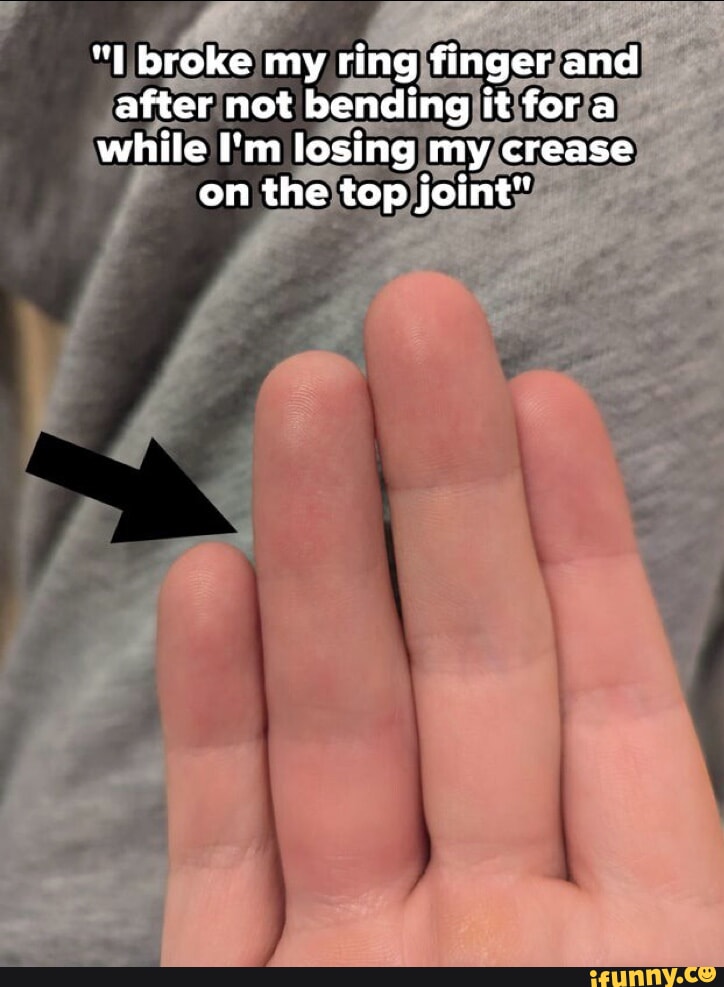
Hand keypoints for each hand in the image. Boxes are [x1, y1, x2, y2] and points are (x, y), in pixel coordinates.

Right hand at [156, 272, 723, 965]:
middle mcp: (486, 919)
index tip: (544, 398)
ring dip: (315, 551)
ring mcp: (354, 943)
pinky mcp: (234, 978)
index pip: (606, 693)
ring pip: (333, 723)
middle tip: (417, 325)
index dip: (577, 536)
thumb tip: (661, 712)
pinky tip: (212, 582)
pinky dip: (211, 714)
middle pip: (460, 667)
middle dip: (439, 488)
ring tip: (308, 395)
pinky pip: (220, 837)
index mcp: (629, 932)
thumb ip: (693, 898)